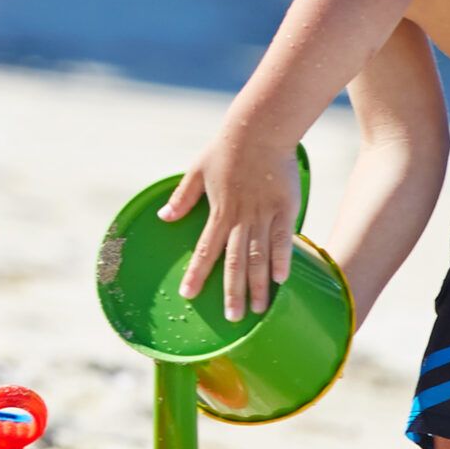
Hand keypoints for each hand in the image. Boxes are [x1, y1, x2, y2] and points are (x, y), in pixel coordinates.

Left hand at [164, 134, 294, 323]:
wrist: (258, 129)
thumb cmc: (226, 149)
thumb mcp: (197, 171)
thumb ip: (182, 197)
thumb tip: (164, 217)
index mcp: (218, 211)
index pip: (204, 250)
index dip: (197, 273)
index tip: (189, 294)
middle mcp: (240, 218)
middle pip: (234, 261)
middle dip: (232, 292)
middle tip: (232, 318)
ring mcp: (263, 214)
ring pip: (259, 256)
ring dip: (257, 284)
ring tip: (258, 310)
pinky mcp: (285, 208)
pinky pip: (283, 239)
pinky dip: (282, 260)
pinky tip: (282, 280)